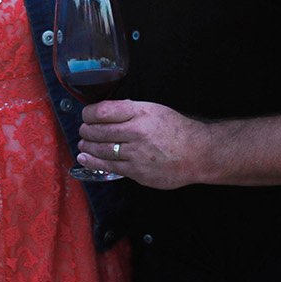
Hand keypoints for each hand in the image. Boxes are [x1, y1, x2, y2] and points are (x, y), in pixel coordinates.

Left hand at [76, 98, 209, 189]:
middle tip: (83, 130)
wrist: (197, 154)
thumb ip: (129, 110)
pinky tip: (86, 158)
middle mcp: (137, 132)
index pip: (104, 111)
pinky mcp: (137, 172)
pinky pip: (110, 166)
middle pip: (99, 131)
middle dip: (85, 130)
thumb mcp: (154, 109)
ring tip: (82, 143)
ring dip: (87, 146)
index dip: (89, 113)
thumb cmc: (175, 130)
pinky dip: (94, 161)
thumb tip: (105, 112)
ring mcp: (136, 154)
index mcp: (141, 113)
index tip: (86, 115)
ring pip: (101, 150)